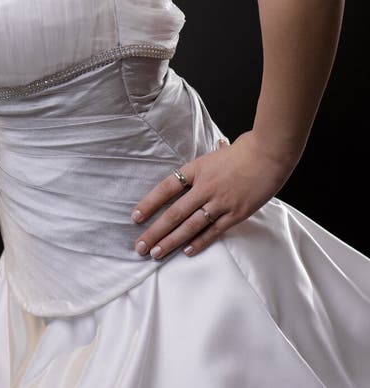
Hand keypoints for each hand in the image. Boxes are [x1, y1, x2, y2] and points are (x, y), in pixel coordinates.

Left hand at [131, 130, 295, 258]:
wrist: (269, 153)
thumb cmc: (244, 151)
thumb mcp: (215, 154)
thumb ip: (202, 168)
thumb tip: (192, 175)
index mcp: (196, 169)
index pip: (166, 188)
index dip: (149, 203)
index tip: (135, 217)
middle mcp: (204, 187)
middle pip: (174, 213)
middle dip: (155, 231)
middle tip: (140, 247)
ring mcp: (220, 201)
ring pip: (190, 226)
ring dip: (171, 241)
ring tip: (156, 253)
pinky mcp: (235, 213)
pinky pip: (213, 231)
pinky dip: (199, 242)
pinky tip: (187, 251)